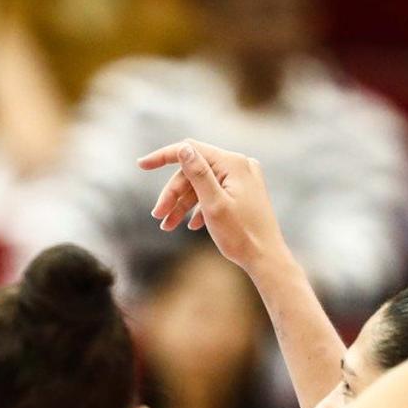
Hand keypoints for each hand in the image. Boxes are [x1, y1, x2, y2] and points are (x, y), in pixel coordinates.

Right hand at [136, 140, 287, 268]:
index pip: (191, 150)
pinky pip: (214, 193)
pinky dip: (199, 207)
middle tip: (158, 217)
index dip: (163, 157)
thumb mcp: (213, 204)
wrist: (266, 258)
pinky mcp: (243, 192)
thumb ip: (198, 174)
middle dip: (173, 193)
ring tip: (167, 226)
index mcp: (233, 164)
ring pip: (202, 185)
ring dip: (182, 204)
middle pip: (194, 172)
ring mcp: (243, 179)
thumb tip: (183, 148)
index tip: (141, 165)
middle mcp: (239, 165)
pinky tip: (191, 225)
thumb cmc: (241, 234)